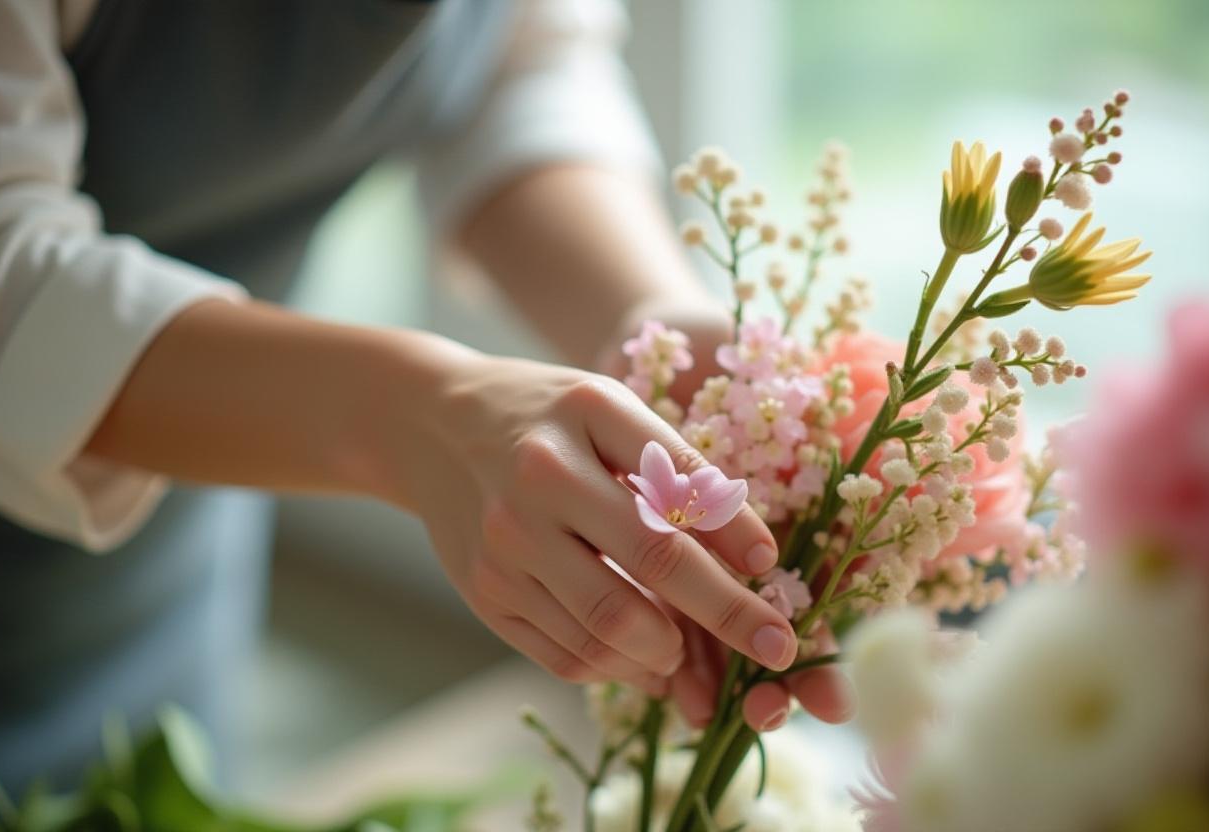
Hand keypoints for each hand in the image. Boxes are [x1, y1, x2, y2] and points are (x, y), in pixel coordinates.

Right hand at [391, 348, 797, 691]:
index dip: (733, 542)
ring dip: (669, 654)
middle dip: (727, 617)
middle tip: (777, 646)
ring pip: (606, 630)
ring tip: (699, 654)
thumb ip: (676, 468)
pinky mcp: (483, 595)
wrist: (431, 425)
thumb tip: (753, 556)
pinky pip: (564, 654)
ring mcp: (503, 549)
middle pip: (649, 568)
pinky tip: (647, 661)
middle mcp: (537, 486)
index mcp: (582, 421)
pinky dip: (617, 669)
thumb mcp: (610, 409)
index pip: (677, 491)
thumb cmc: (545, 414)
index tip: (774, 572)